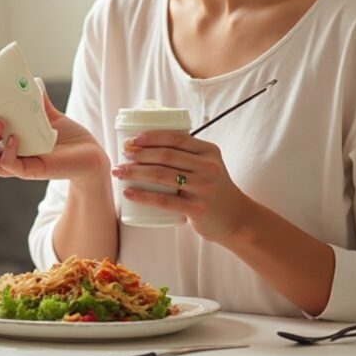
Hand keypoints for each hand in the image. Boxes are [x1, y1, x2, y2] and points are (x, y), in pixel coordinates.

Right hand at [0, 88, 108, 182]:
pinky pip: (9, 166)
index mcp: (4, 140)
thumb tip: (32, 80)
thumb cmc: (68, 137)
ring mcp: (17, 165)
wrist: (90, 153)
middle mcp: (6, 153)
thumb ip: (37, 99)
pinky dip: (7, 152)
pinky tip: (14, 138)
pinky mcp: (31, 171)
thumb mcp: (47, 114)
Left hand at [112, 131, 251, 241]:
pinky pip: (164, 200)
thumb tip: (146, 143)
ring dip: (135, 172)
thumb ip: (186, 154)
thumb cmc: (213, 189)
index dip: (151, 137)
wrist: (237, 218)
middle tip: (122, 155)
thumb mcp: (208, 165)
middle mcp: (208, 167)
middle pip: (165, 156)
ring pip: (161, 176)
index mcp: (209, 151)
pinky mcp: (197, 209)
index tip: (132, 140)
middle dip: (138, 154)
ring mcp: (203, 188)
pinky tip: (128, 192)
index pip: (176, 138)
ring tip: (119, 172)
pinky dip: (143, 195)